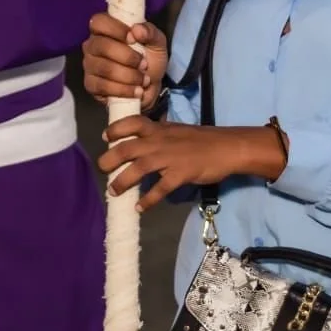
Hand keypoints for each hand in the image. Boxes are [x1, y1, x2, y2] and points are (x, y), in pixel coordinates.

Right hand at [82, 13, 168, 111]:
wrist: (150, 86)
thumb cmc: (149, 59)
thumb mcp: (157, 43)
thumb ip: (150, 32)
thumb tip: (137, 29)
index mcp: (105, 29)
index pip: (99, 22)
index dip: (116, 29)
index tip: (133, 39)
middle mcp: (92, 45)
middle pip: (102, 46)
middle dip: (127, 57)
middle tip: (144, 65)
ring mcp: (89, 65)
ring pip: (104, 68)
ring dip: (129, 76)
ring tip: (143, 80)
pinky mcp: (90, 85)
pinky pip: (103, 87)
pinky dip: (123, 90)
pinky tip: (136, 91)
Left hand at [100, 117, 287, 211]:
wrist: (228, 147)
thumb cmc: (203, 139)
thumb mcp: (177, 130)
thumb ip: (160, 133)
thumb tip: (146, 136)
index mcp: (159, 129)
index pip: (132, 122)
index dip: (116, 129)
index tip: (105, 136)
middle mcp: (159, 141)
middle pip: (127, 147)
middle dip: (110, 158)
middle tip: (102, 168)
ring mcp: (169, 158)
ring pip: (138, 168)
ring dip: (122, 181)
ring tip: (113, 192)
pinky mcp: (180, 174)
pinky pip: (159, 188)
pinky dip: (148, 200)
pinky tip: (140, 208)